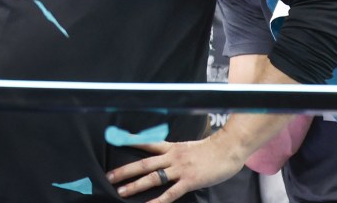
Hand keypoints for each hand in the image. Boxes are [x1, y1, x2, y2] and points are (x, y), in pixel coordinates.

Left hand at [105, 133, 244, 201]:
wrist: (227, 149)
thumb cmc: (209, 150)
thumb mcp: (187, 147)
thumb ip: (174, 153)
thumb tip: (163, 158)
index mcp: (170, 147)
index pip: (145, 142)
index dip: (128, 142)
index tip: (113, 141)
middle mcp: (171, 157)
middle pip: (143, 163)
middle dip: (124, 171)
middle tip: (109, 177)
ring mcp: (180, 169)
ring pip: (153, 178)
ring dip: (135, 185)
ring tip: (121, 191)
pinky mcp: (189, 181)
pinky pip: (171, 193)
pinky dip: (159, 201)